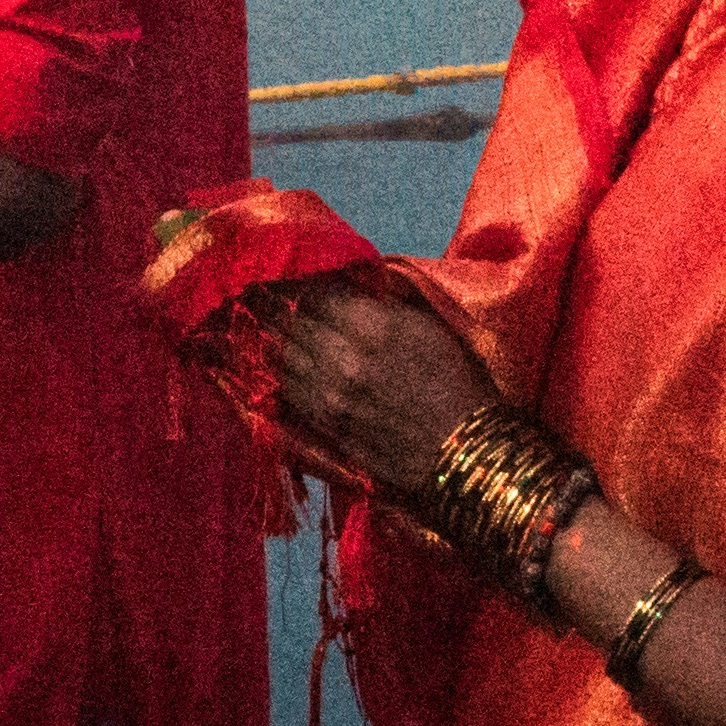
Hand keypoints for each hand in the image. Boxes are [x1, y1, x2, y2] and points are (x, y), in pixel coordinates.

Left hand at [263, 271, 508, 510]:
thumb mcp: (431, 327)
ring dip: (277, 337)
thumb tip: (353, 286)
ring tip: (266, 323)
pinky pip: (291, 392)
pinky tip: (283, 362)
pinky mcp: (326, 427)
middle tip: (262, 292)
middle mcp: (343, 359)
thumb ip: (387, 305)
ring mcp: (330, 397)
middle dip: (278, 305)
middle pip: (293, 323)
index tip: (292, 274)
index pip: (317, 294)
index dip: (301, 282)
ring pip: (286, 357)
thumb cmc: (459, 383)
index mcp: (374, 327)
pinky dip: (284, 372)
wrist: (464, 450)